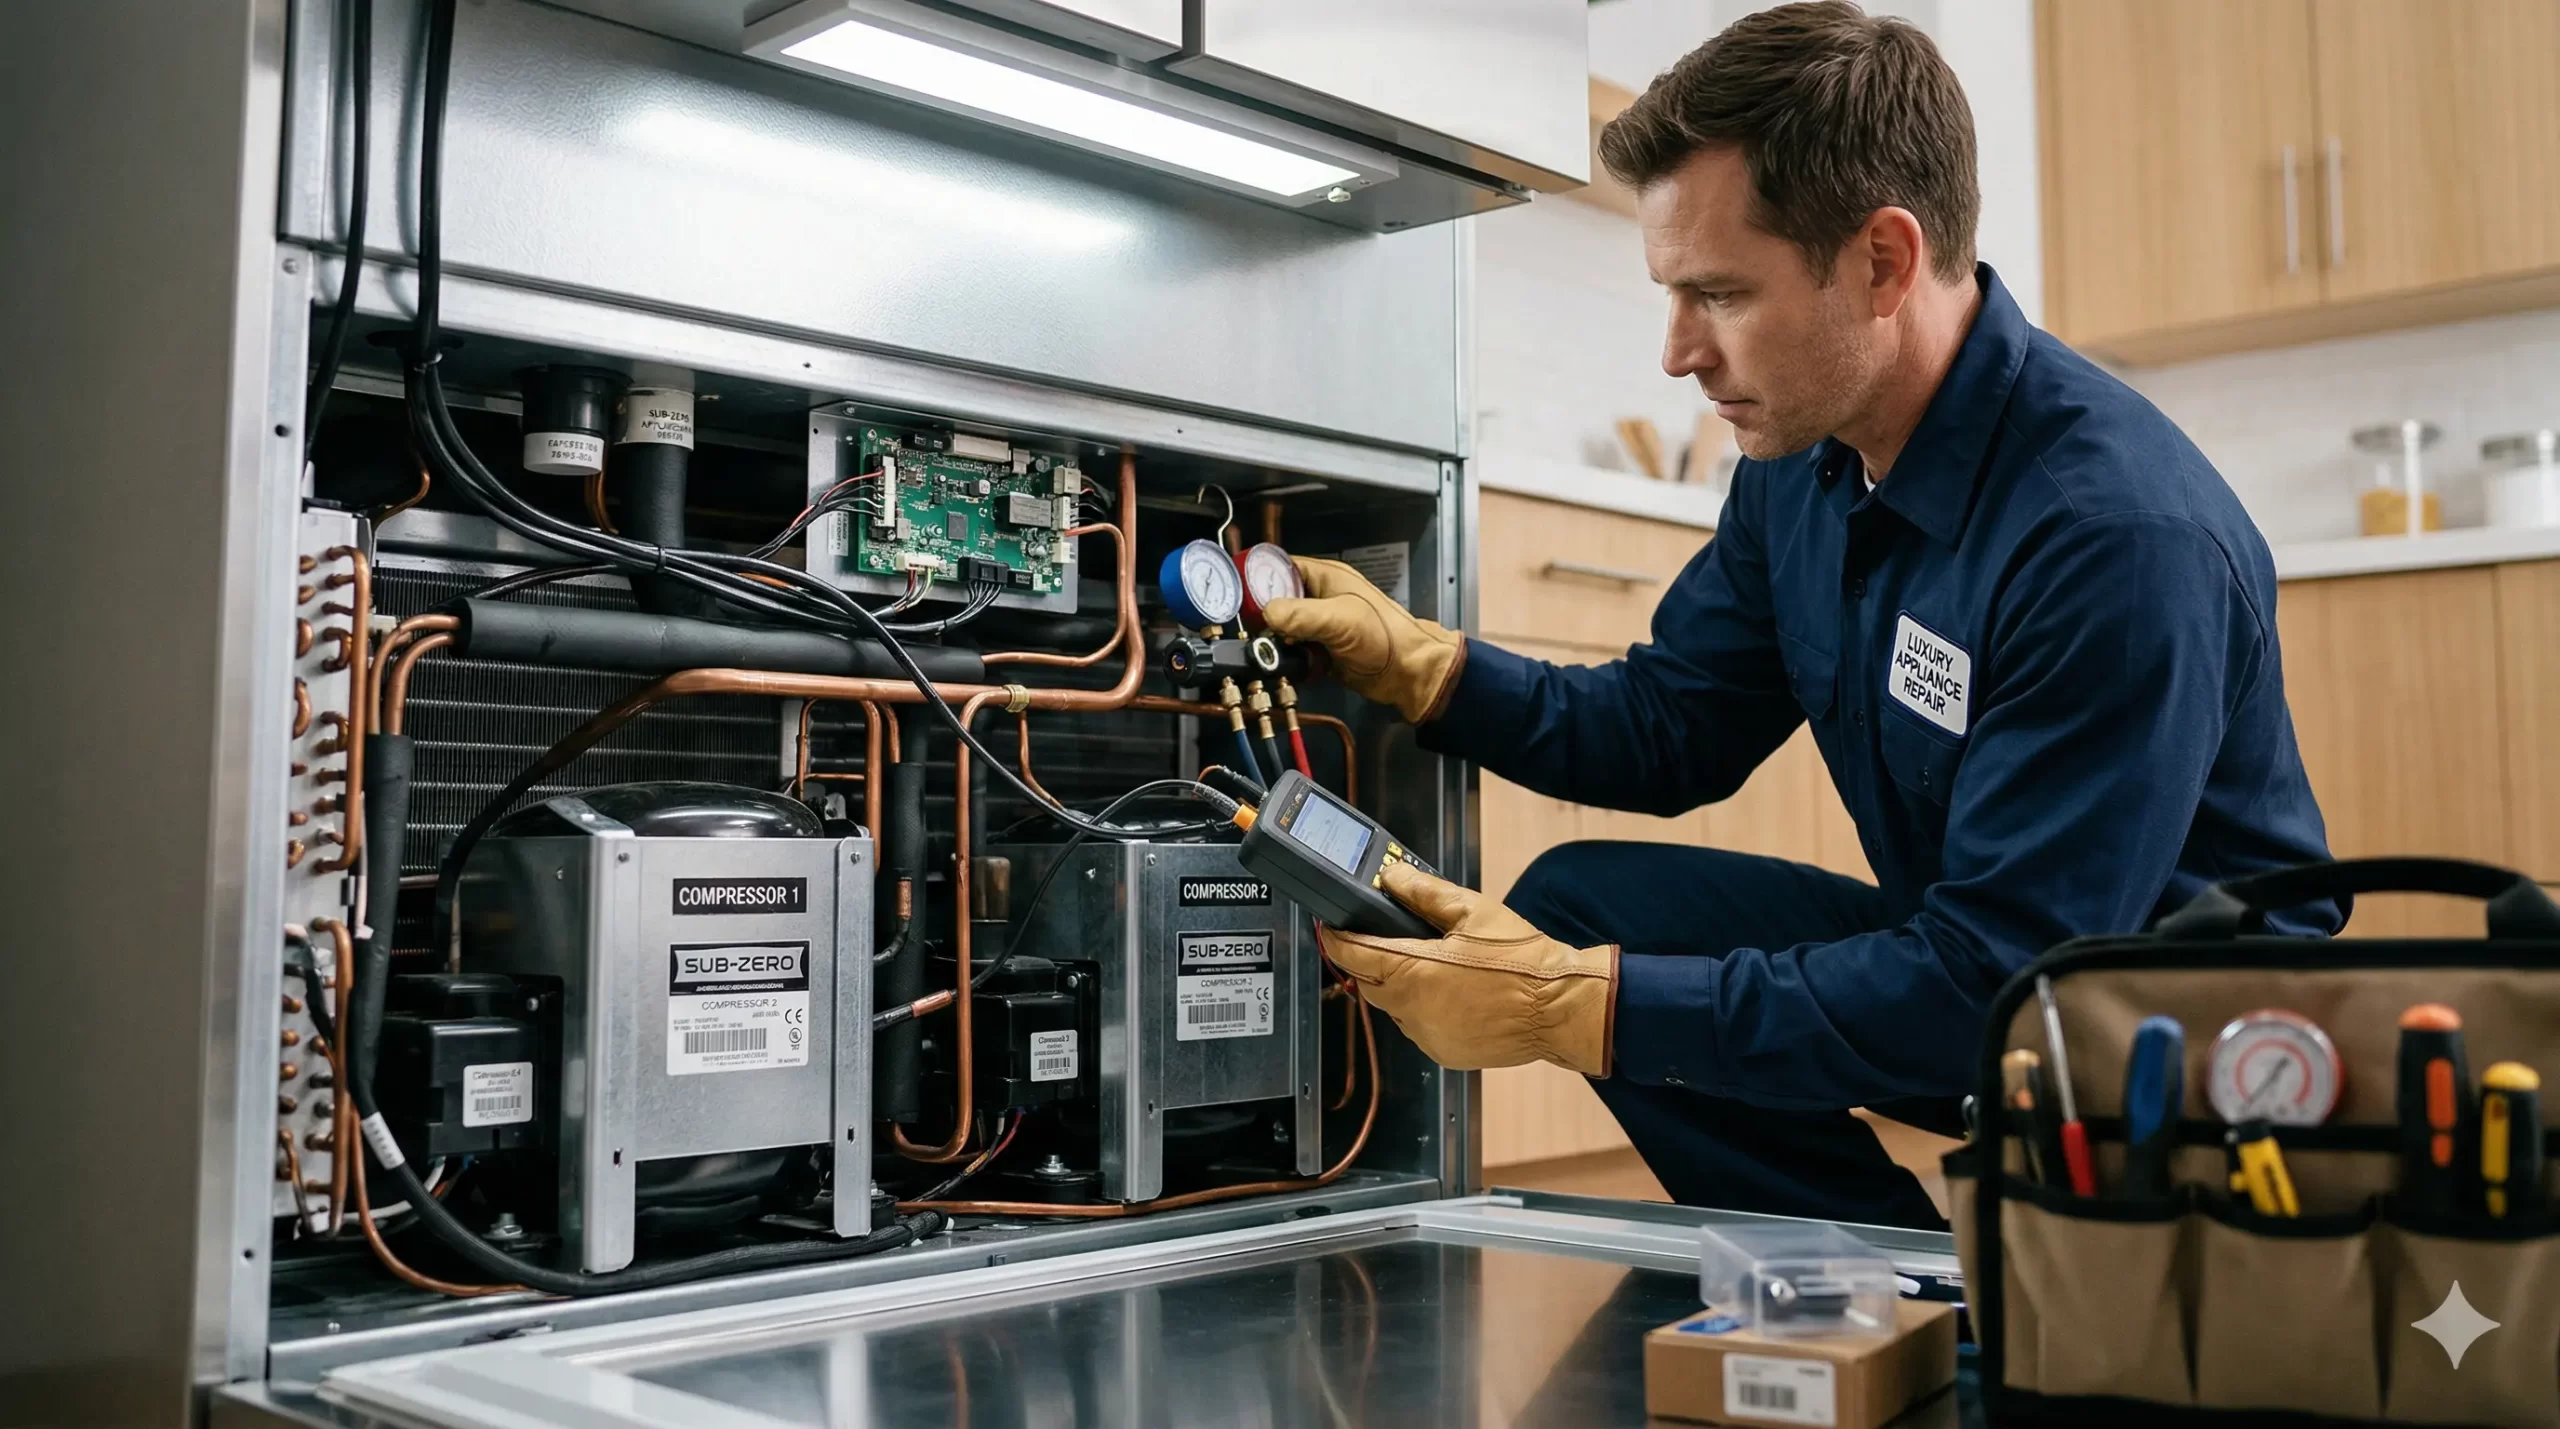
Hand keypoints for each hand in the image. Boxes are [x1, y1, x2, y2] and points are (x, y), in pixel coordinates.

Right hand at [1261, 558, 1465, 724]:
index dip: (1256, 579)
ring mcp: (1318, 626)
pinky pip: (1291, 652)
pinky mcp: (1319, 651)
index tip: (1238, 599)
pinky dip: (1285, 660)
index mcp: (1324, 577)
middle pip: (1274, 601)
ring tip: (1264, 652)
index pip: (1278, 568)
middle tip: (1248, 633)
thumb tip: (1267, 614)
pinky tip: (1283, 667)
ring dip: (1272, 642)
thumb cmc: (1386, 637)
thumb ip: (1302, 615)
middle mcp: (1318, 598)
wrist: (1409, 674)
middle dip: (1260, 617)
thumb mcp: (1342, 620)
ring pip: (1281, 630)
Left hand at [1316, 860, 1615, 1076]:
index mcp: (1412, 971)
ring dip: (1399, 986)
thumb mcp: (1472, 911)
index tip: (1330, 927)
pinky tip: (1451, 994)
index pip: (1352, 954)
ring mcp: (1427, 1035)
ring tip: (1431, 964)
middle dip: (1369, 961)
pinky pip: (1418, 1028)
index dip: (1336, 938)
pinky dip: (1422, 1010)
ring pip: (1393, 1007)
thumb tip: (1390, 877)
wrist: (1560, 1007)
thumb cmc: (1521, 959)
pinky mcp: (1444, 1053)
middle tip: (1385, 939)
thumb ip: (1423, 893)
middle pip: (1368, 982)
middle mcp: (1411, 1008)